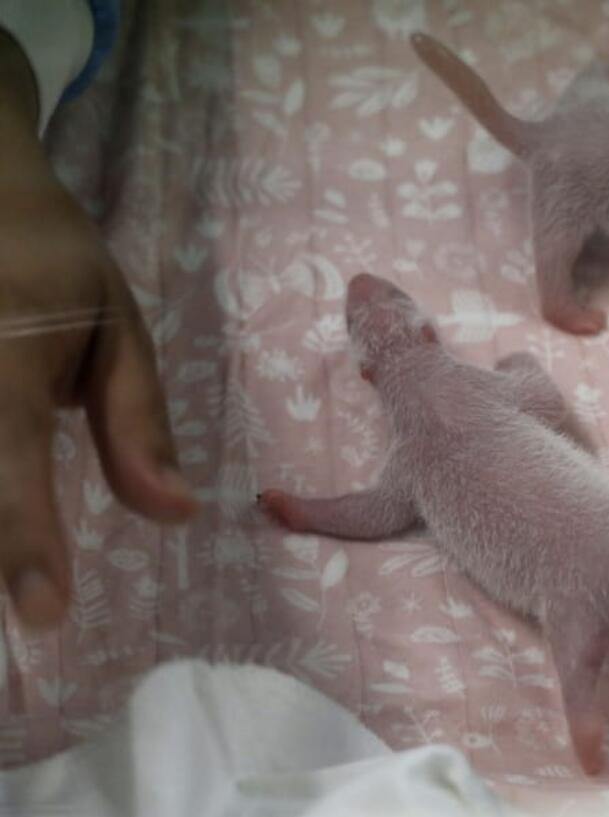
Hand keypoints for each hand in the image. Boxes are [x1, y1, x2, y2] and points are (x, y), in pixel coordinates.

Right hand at [0, 33, 194, 630]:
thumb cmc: (54, 262)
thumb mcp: (116, 328)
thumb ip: (138, 422)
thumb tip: (177, 513)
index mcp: (4, 360)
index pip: (12, 465)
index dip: (25, 543)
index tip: (44, 614)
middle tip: (24, 609)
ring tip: (18, 574)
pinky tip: (7, 521)